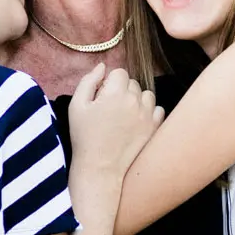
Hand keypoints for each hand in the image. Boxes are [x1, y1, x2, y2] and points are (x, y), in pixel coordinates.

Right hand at [68, 65, 164, 179]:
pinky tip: (135, 123)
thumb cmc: (84, 137)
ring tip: (123, 116)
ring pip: (146, 94)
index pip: (119, 72)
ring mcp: (147, 114)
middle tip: (109, 110)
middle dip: (122, 91)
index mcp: (115, 93)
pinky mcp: (154, 127)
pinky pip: (158, 109)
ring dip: (136, 100)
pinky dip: (148, 113)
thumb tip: (102, 66)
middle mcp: (135, 101)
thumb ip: (88, 81)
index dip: (108, 83)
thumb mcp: (77, 105)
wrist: (99, 169)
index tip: (101, 98)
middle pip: (132, 82)